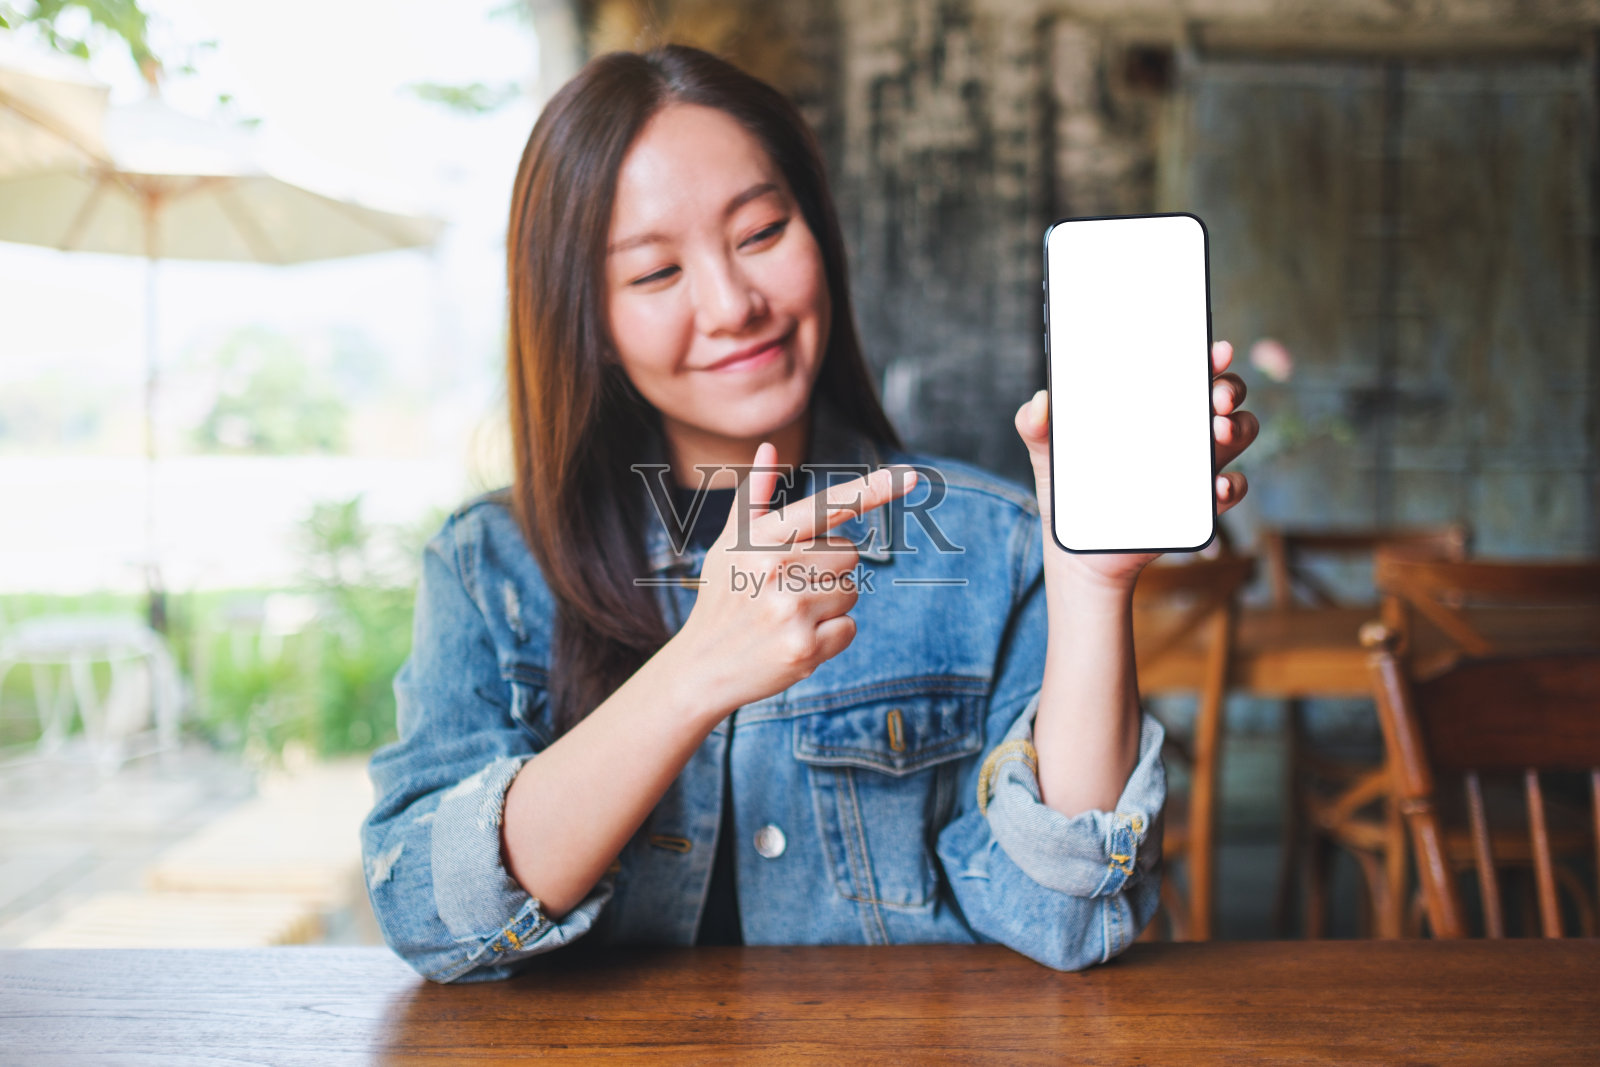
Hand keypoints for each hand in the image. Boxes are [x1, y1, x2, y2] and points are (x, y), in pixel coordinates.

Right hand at [670, 442, 918, 716]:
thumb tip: (768, 448)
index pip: (826, 507)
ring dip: (830, 604)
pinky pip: (850, 628)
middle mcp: (775, 569)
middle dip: (830, 570)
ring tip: (789, 616)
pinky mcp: (805, 648)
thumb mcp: (729, 544)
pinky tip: (797, 640)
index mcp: (760, 538)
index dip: (871, 491)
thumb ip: (754, 496)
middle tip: (790, 589)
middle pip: (850, 554)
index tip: (911, 477)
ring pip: (852, 591)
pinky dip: (832, 635)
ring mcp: (791, 610)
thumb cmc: (722, 597)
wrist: (702, 667)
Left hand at [1014, 339, 1259, 590]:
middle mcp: (1182, 428)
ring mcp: (1195, 465)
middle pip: (1225, 395)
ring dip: (1237, 427)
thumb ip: (1035, 424)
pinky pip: (1232, 489)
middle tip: (1214, 396)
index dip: (1209, 356)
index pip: (1189, 368)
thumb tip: (1039, 401)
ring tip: (1216, 430)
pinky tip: (1215, 486)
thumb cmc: (1070, 487)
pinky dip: (1231, 486)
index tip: (1214, 351)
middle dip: (1229, 387)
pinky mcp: (1199, 504)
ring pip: (1238, 432)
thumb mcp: (1047, 451)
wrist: (1077, 548)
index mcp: (1153, 404)